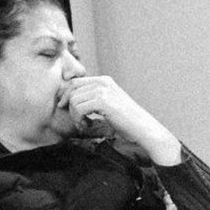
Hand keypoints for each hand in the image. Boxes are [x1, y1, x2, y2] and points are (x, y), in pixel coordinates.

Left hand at [58, 76, 181, 164]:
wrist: (143, 128)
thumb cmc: (127, 120)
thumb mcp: (109, 103)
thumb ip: (94, 97)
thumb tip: (68, 97)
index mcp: (104, 80)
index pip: (75, 82)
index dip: (67, 95)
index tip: (66, 108)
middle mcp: (103, 82)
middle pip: (72, 90)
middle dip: (70, 106)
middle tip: (78, 120)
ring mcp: (103, 91)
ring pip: (74, 100)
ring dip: (75, 115)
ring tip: (85, 125)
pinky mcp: (102, 101)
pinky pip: (78, 109)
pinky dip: (79, 120)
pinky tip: (88, 126)